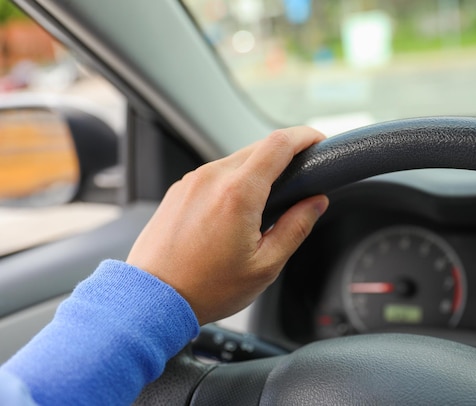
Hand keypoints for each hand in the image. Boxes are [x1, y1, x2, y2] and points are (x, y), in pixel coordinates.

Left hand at [126, 127, 328, 324]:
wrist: (152, 299)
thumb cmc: (206, 288)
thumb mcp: (264, 265)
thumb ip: (296, 228)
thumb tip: (315, 203)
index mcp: (238, 194)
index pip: (279, 144)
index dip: (305, 136)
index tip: (318, 142)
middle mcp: (212, 178)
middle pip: (259, 148)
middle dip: (285, 155)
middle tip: (301, 178)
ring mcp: (192, 181)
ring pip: (236, 159)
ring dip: (258, 170)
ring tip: (267, 202)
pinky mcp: (180, 189)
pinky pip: (215, 173)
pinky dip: (234, 180)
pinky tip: (236, 210)